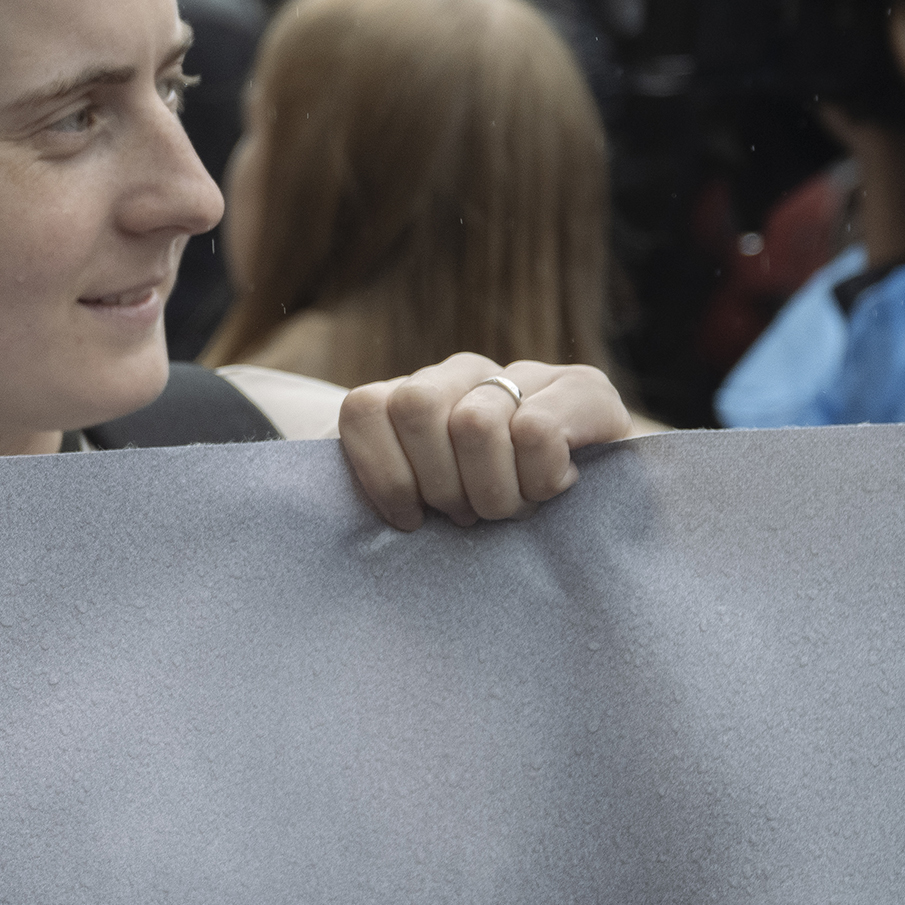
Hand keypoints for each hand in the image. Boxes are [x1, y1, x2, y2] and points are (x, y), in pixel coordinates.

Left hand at [337, 355, 633, 531]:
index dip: (384, 475)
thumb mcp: (417, 512)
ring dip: (492, 487)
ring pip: (473, 422)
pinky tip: (553, 489)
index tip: (411, 521)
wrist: (593, 528)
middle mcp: (464, 373)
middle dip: (442, 484)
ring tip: (513, 508)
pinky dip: (537, 476)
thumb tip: (312, 512)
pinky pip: (536, 428)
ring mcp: (524, 373)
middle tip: (472, 517)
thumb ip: (375, 491)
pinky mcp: (584, 389)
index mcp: (412, 396)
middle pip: (415, 408)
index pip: (364, 407)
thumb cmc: (483, 531)